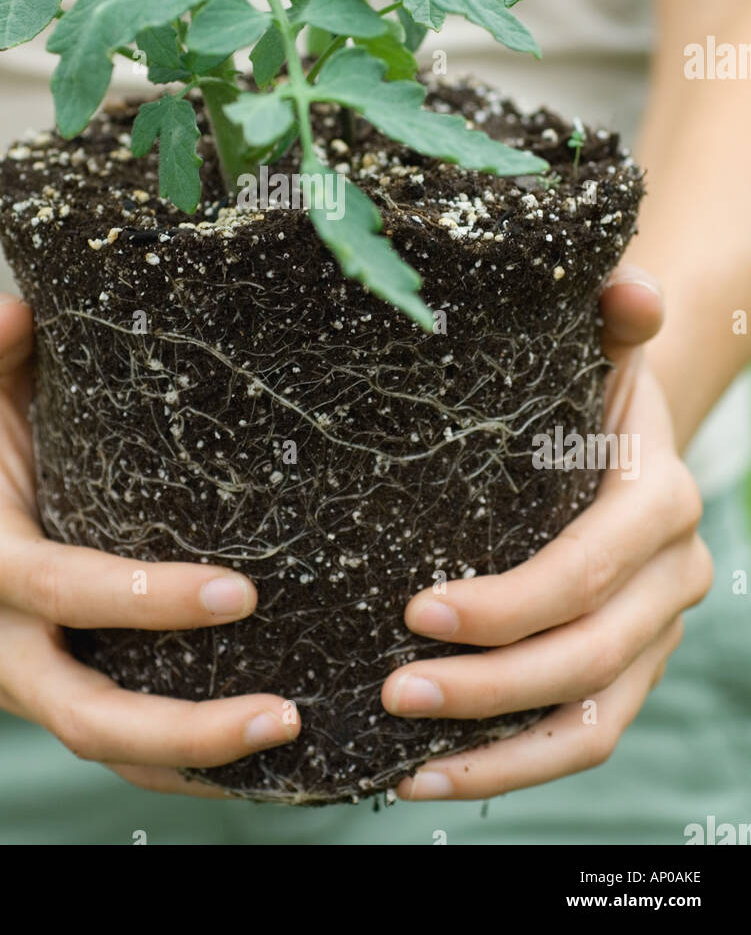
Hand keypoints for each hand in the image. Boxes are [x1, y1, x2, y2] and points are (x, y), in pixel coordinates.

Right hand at [0, 294, 298, 796]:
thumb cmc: (6, 415)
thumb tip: (11, 315)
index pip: (56, 591)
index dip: (141, 602)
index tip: (241, 592)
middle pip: (80, 709)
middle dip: (178, 724)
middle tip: (282, 710)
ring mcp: (31, 678)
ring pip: (107, 748)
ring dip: (195, 757)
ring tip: (292, 734)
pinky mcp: (67, 693)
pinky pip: (126, 752)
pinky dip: (188, 765)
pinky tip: (268, 755)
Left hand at [382, 265, 712, 799]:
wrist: (623, 432)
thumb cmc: (584, 384)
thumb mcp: (595, 344)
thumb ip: (610, 314)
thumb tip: (628, 287)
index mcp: (659, 499)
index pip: (587, 569)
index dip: (510, 602)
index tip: (417, 611)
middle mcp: (671, 576)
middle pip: (588, 656)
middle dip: (491, 684)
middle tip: (391, 687)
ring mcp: (654, 634)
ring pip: (592, 718)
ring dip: (500, 747)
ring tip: (406, 759)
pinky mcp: (628, 672)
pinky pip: (583, 737)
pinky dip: (513, 769)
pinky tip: (428, 777)